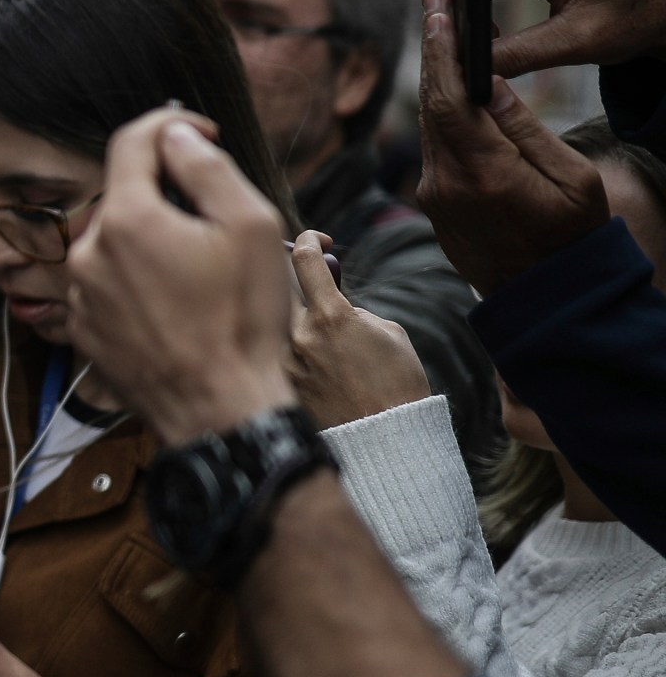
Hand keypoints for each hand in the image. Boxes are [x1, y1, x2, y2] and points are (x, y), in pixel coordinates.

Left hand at [66, 107, 296, 444]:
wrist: (217, 407)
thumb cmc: (242, 319)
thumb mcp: (249, 227)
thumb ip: (206, 168)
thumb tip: (176, 134)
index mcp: (126, 220)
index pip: (131, 141)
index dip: (169, 125)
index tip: (201, 133)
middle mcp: (87, 253)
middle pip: (124, 194)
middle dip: (164, 192)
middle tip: (212, 217)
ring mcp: (78, 294)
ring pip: (114, 240)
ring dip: (149, 238)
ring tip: (197, 270)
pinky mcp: (82, 327)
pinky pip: (105, 281)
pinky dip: (134, 277)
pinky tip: (174, 302)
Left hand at [286, 230, 431, 427]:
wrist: (384, 437)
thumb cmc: (398, 382)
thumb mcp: (388, 331)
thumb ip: (353, 308)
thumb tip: (330, 298)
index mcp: (330, 315)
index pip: (304, 259)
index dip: (309, 239)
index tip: (317, 239)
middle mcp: (298, 335)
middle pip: (281, 288)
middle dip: (297, 283)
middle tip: (315, 287)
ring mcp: (283, 361)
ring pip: (278, 322)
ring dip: (296, 321)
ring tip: (329, 340)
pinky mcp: (279, 382)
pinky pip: (279, 352)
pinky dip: (294, 349)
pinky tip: (322, 366)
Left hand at [409, 0, 611, 293]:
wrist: (546, 295)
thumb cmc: (572, 235)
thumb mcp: (569, 176)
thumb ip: (524, 128)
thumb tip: (491, 81)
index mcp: (482, 173)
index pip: (450, 98)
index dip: (441, 49)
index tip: (436, 8)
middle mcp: (444, 183)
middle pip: (429, 103)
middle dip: (433, 51)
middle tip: (432, 2)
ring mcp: (432, 195)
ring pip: (426, 123)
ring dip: (433, 77)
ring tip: (438, 29)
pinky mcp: (431, 202)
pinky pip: (431, 145)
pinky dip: (438, 110)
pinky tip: (448, 83)